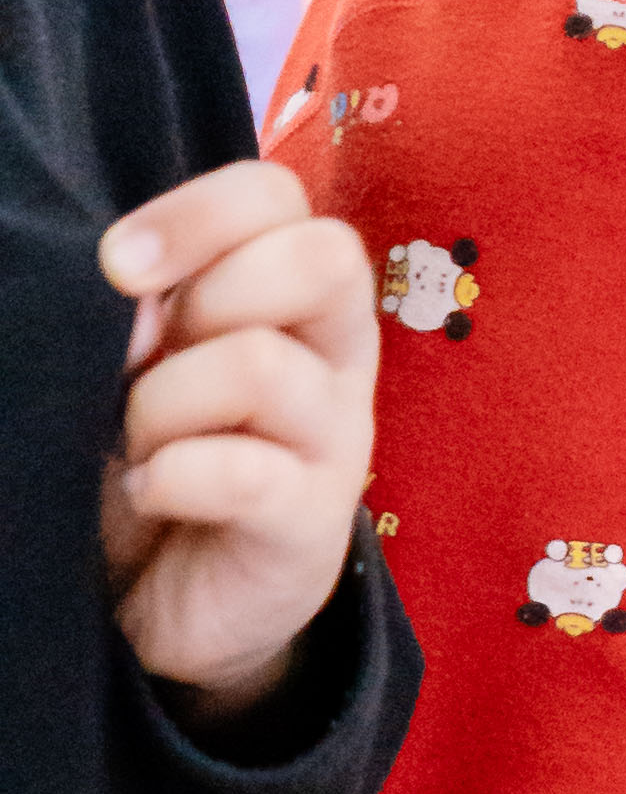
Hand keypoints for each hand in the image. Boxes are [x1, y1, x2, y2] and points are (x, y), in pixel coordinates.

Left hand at [96, 162, 377, 720]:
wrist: (172, 596)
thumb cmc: (157, 453)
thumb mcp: (141, 363)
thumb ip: (145, 311)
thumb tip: (132, 298)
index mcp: (293, 293)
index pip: (278, 197)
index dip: (197, 213)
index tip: (120, 266)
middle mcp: (336, 354)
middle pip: (323, 256)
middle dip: (205, 296)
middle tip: (143, 358)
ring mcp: (338, 440)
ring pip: (261, 366)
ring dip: (163, 404)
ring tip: (137, 445)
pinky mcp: (315, 525)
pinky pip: (243, 474)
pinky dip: (170, 479)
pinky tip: (149, 494)